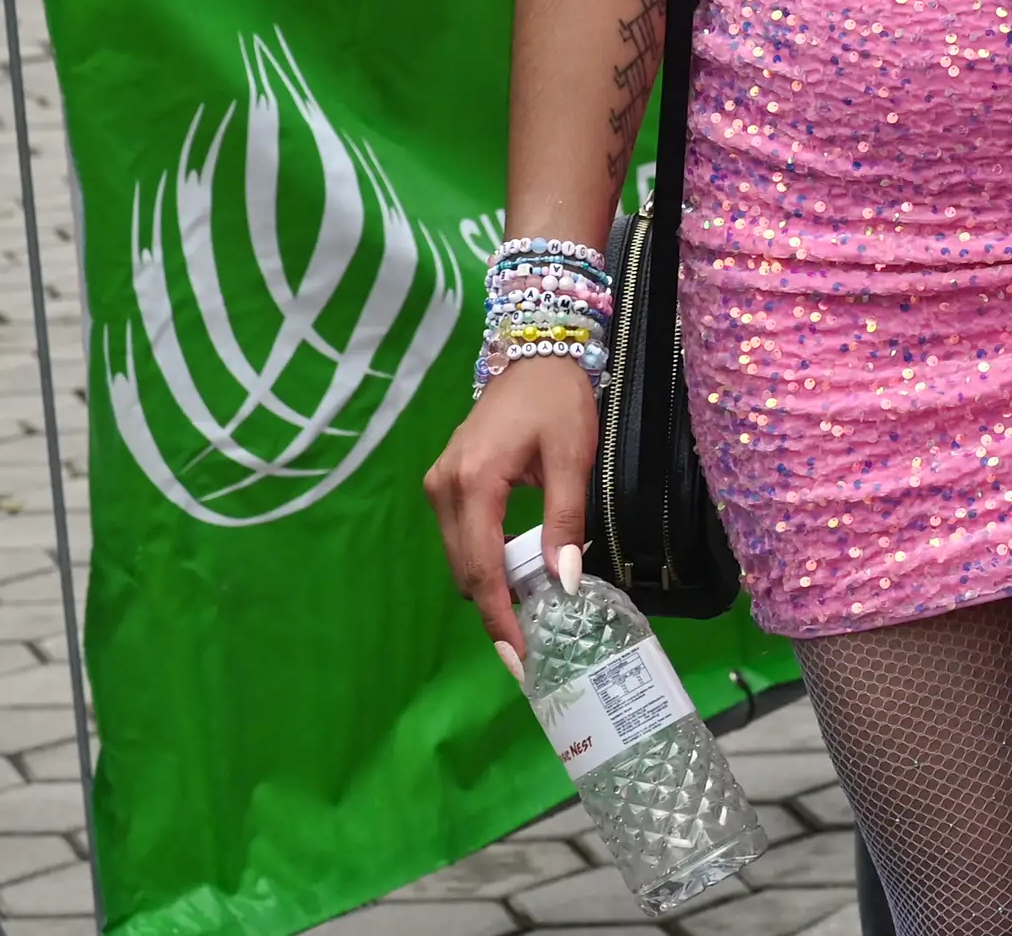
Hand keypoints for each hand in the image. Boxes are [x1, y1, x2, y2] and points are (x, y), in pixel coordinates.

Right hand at [422, 355, 596, 665]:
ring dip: (490, 588)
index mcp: (474, 481)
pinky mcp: (445, 483)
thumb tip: (565, 581)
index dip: (500, 616)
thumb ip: (565, 519)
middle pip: (465, 569)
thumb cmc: (558, 401)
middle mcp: (444, 487)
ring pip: (459, 557)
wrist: (535, 355)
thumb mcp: (572, 459)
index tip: (518, 656)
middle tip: (533, 646)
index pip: (482, 567)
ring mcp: (439, 485)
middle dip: (495, 610)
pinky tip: (517, 575)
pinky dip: (484, 562)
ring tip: (531, 616)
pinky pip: (460, 538)